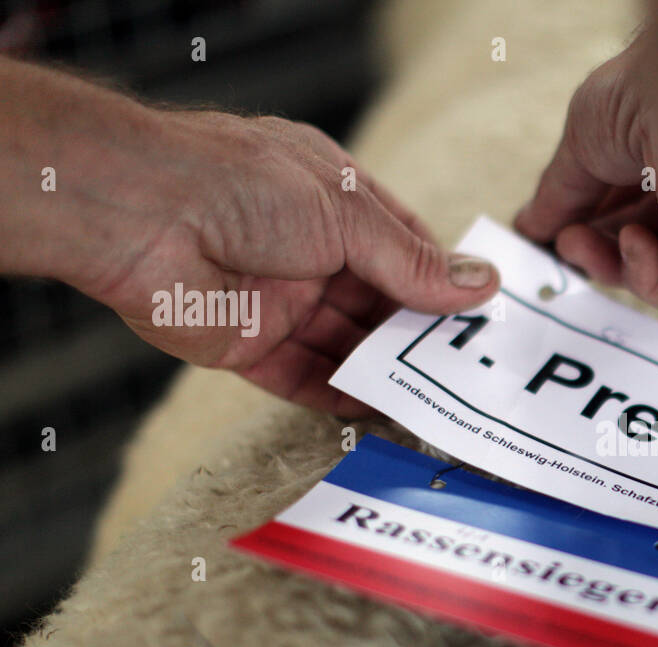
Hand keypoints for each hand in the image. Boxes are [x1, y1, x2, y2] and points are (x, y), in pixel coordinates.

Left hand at [0, 57, 499, 417]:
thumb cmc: (239, 186)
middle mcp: (308, 249)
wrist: (139, 216)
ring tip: (434, 398)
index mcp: (333, 199)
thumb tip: (481, 283)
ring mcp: (278, 299)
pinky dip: (340, 396)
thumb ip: (411, 261)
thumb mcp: (346, 214)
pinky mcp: (247, 344)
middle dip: (417, 332)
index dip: (438, 279)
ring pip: (345, 344)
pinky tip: (379, 412)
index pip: (402, 245)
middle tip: (464, 366)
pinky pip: (303, 378)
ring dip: (385, 369)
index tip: (477, 314)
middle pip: (378, 301)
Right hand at [513, 41, 657, 319]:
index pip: (636, 202)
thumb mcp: (583, 141)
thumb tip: (532, 226)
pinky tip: (634, 239)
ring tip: (578, 241)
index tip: (552, 228)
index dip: (591, 221)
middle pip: (645, 241)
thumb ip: (561, 192)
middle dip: (594, 245)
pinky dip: (647, 278)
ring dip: (610, 262)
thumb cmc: (651, 97)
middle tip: (560, 240)